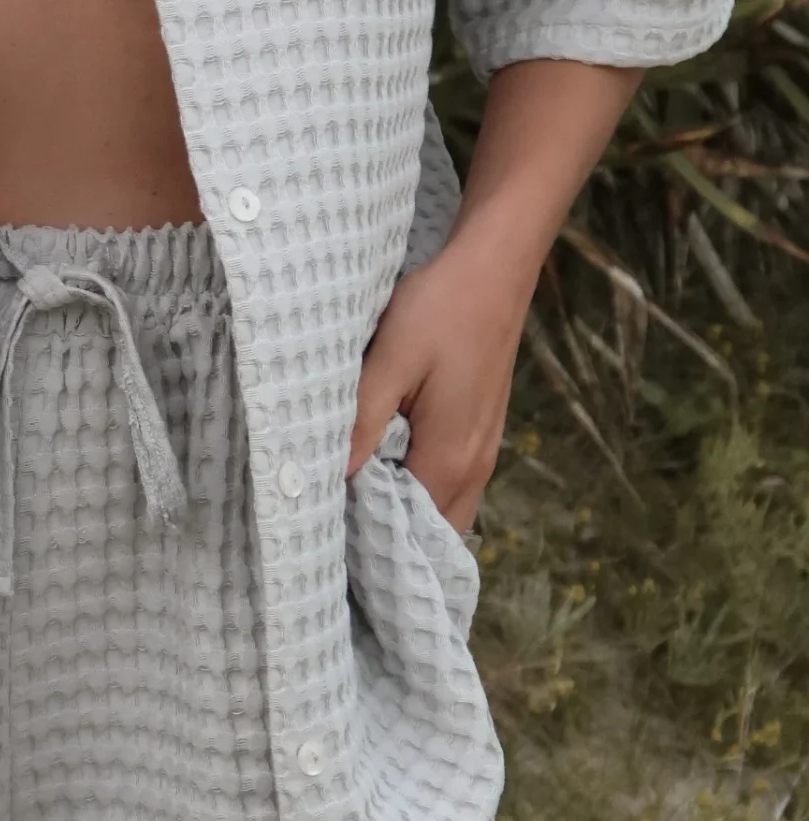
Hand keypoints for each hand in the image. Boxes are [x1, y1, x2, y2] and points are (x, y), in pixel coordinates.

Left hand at [345, 231, 535, 533]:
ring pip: (443, 511)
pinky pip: (449, 485)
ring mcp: (482, 451)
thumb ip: (362, 421)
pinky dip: (419, 494)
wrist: (493, 271)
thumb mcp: (390, 361)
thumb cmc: (440, 310)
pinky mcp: (480, 433)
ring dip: (405, 519)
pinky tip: (382, 478)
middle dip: (390, 545)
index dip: (370, 547)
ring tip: (351, 517)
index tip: (327, 549)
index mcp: (449, 459)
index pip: (410, 535)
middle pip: (432, 535)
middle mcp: (474, 468)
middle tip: (334, 542)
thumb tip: (331, 478)